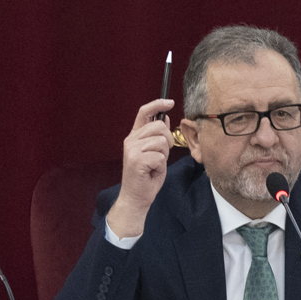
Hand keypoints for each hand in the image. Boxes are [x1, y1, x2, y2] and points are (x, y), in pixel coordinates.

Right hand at [105, 98, 177, 240]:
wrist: (136, 197)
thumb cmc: (146, 177)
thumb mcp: (155, 153)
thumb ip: (158, 136)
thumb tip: (166, 118)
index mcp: (134, 137)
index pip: (144, 112)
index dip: (157, 104)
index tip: (170, 102)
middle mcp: (131, 140)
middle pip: (159, 126)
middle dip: (168, 140)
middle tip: (163, 154)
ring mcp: (132, 150)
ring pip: (161, 142)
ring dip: (164, 155)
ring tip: (155, 165)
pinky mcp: (136, 160)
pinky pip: (159, 156)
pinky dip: (161, 165)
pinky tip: (152, 171)